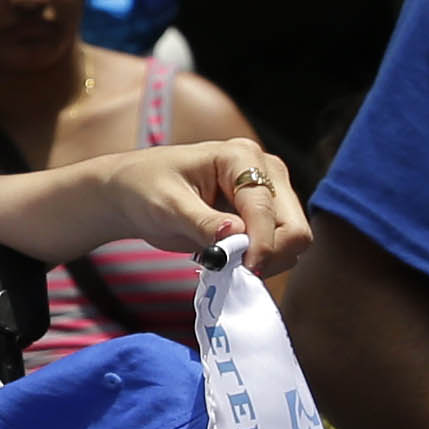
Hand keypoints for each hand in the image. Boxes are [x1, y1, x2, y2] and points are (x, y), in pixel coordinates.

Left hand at [76, 140, 309, 275]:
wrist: (133, 193)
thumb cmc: (144, 188)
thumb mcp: (166, 205)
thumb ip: (201, 222)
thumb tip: (234, 236)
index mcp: (241, 156)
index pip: (265, 208)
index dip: (261, 244)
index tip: (244, 270)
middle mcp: (265, 172)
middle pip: (295, 227)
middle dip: (270, 255)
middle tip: (236, 272)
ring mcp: (268, 195)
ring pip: (293, 241)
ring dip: (266, 261)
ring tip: (225, 262)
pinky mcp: (264, 217)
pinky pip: (279, 248)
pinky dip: (260, 261)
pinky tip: (230, 260)